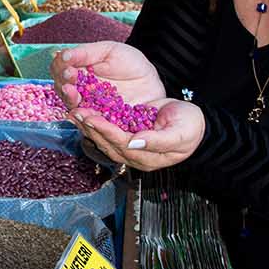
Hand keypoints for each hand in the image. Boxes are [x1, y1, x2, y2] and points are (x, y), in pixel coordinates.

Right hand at [50, 42, 164, 114]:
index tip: (68, 65)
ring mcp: (89, 107)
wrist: (152, 80)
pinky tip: (85, 111)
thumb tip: (63, 54)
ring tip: (73, 92)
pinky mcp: (102, 121)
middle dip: (64, 84)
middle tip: (70, 78)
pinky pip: (91, 121)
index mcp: (77, 73)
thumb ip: (86, 53)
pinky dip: (87, 117)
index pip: (59, 71)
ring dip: (71, 99)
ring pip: (73, 106)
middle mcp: (79, 92)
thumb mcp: (108, 51)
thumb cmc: (129, 62)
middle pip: (63, 90)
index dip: (60, 69)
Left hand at [76, 98, 205, 172]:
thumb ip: (158, 141)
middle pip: (108, 143)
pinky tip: (83, 110)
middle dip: (91, 128)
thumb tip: (134, 143)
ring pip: (103, 139)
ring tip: (74, 111)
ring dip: (89, 125)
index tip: (92, 118)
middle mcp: (134, 156)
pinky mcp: (126, 135)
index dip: (106, 132)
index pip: (122, 144)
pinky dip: (94, 121)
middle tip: (76, 112)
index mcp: (148, 158)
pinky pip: (106, 130)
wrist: (193, 123)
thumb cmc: (191, 127)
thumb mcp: (180, 133)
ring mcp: (129, 147)